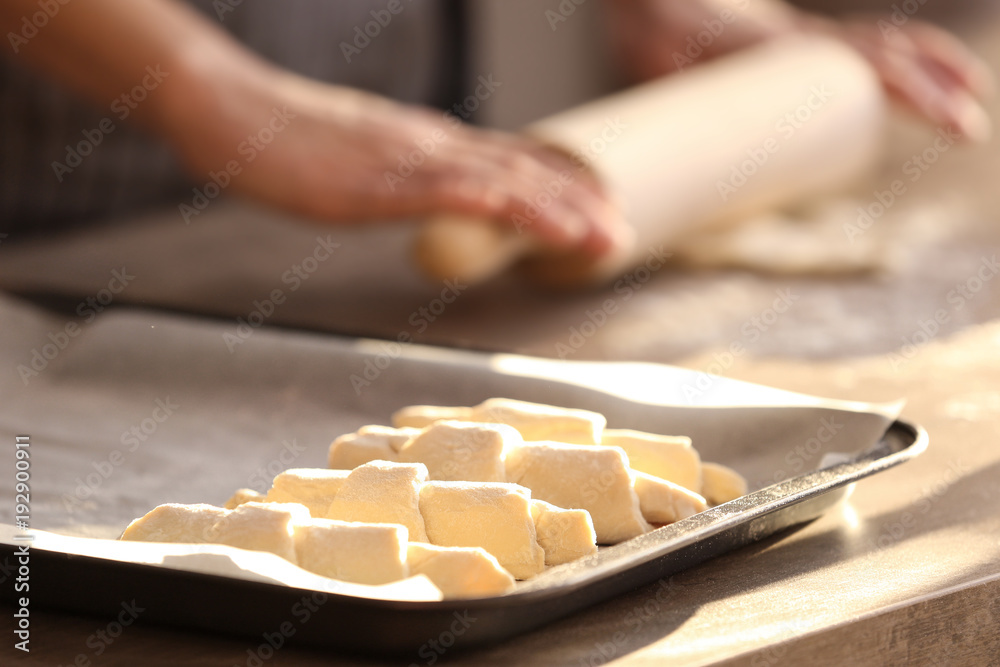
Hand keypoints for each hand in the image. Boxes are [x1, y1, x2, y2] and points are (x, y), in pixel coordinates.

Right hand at [161, 59, 630, 257]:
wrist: (229, 107)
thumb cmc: (289, 139)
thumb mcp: (367, 159)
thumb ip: (411, 176)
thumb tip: (445, 193)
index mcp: (430, 143)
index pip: (513, 162)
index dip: (563, 188)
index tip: (603, 214)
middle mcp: (431, 143)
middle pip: (520, 170)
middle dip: (577, 204)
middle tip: (621, 235)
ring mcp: (405, 156)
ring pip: (496, 178)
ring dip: (554, 208)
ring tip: (599, 236)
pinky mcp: (372, 177)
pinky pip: (441, 187)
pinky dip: (488, 198)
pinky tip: (520, 212)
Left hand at [603, 0, 992, 141]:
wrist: (657, 2)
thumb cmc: (657, 38)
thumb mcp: (667, 65)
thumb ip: (685, 96)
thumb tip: (688, 137)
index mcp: (782, 48)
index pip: (861, 64)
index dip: (909, 88)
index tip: (948, 114)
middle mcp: (803, 40)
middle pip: (885, 56)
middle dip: (934, 91)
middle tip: (970, 129)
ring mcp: (805, 40)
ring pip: (883, 45)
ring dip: (932, 70)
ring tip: (971, 103)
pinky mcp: (800, 47)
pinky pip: (862, 47)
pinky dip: (902, 59)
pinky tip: (921, 80)